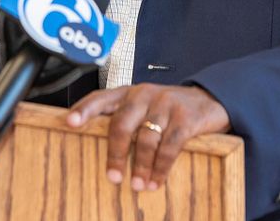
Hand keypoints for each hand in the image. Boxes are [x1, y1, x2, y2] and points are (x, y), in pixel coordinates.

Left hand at [66, 84, 229, 191]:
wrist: (209, 99)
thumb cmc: (169, 109)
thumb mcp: (145, 107)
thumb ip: (125, 120)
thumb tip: (101, 151)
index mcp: (129, 93)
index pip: (101, 97)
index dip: (84, 109)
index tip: (69, 122)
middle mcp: (144, 94)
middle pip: (122, 123)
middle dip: (116, 153)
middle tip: (114, 177)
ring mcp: (166, 104)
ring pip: (146, 139)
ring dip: (141, 167)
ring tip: (139, 185)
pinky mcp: (185, 118)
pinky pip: (169, 147)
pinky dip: (161, 167)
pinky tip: (157, 181)